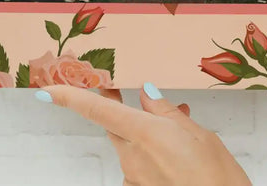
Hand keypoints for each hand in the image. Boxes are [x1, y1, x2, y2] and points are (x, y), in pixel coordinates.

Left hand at [41, 85, 250, 185]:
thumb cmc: (218, 180)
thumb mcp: (200, 135)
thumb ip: (167, 113)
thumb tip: (148, 95)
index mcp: (146, 133)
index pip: (97, 109)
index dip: (69, 97)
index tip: (48, 90)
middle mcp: (133, 157)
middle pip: (115, 126)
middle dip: (124, 111)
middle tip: (136, 94)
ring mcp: (135, 178)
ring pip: (130, 147)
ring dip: (146, 136)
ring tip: (181, 132)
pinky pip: (139, 167)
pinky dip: (152, 156)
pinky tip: (177, 156)